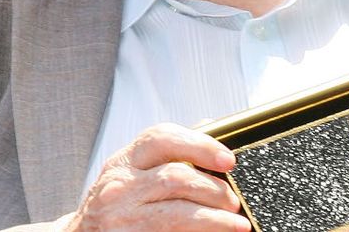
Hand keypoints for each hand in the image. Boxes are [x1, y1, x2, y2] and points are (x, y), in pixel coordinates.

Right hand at [65, 123, 250, 231]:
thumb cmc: (113, 206)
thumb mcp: (131, 173)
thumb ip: (167, 152)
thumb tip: (211, 127)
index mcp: (124, 162)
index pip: (162, 138)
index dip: (200, 145)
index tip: (228, 160)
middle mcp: (119, 187)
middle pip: (175, 177)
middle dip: (213, 189)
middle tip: (233, 200)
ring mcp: (122, 218)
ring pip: (177, 213)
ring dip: (213, 218)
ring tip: (235, 222)